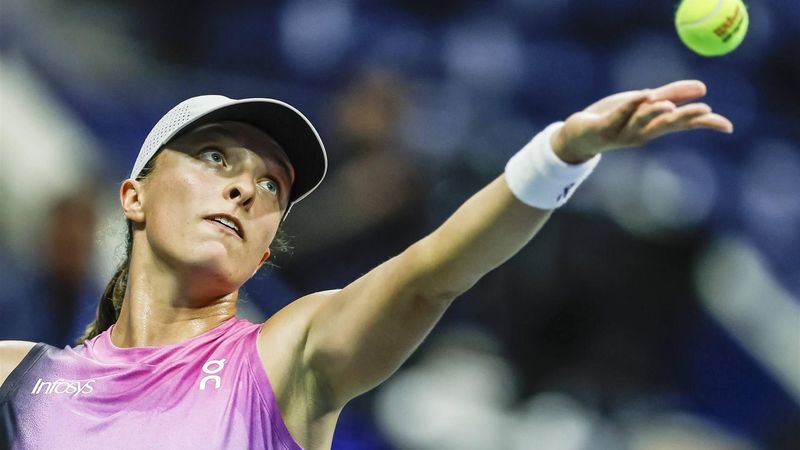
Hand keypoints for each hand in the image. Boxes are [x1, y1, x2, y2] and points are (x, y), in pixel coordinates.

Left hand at [551, 80, 733, 163]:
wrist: (579, 135)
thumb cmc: (614, 118)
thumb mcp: (644, 104)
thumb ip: (671, 95)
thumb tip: (702, 88)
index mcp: (654, 127)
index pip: (684, 125)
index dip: (705, 124)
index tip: (728, 126)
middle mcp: (642, 133)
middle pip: (667, 125)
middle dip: (686, 118)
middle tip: (705, 111)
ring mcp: (623, 132)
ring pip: (643, 121)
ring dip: (656, 113)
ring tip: (671, 105)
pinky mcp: (604, 129)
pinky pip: (619, 116)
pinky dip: (631, 106)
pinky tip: (644, 95)